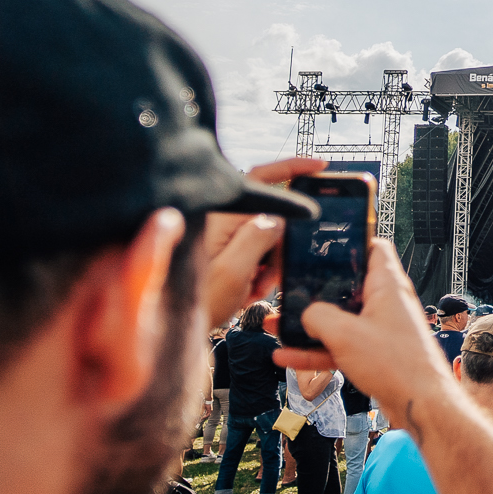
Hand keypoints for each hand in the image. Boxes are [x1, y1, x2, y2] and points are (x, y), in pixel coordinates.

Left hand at [198, 157, 324, 325]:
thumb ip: (258, 239)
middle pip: (270, 214)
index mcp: (222, 215)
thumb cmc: (198, 301)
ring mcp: (221, 233)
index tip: (320, 166)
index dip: (293, 168)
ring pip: (266, 236)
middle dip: (279, 245)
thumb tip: (278, 218)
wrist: (172, 327)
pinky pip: (253, 250)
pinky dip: (257, 270)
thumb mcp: (233, 272)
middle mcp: (222, 218)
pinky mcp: (222, 247)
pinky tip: (246, 291)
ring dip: (269, 263)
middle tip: (271, 276)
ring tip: (253, 289)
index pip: (263, 178)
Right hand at [274, 239, 453, 425]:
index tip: (325, 246)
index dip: (351, 243)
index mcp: (387, 286)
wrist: (421, 405)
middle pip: (348, 286)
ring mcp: (381, 329)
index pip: (373, 248)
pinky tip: (289, 357)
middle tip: (292, 289)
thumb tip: (306, 315)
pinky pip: (342, 346)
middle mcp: (387, 304)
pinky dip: (318, 350)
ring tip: (279, 325)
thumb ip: (317, 317)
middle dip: (317, 290)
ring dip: (311, 325)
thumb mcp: (345, 335)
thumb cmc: (398, 366)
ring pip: (341, 320)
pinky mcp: (376, 353)